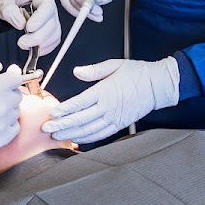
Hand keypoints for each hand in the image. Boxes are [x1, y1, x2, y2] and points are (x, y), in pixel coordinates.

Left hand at [0, 0, 62, 54]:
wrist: (10, 4)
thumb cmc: (10, 0)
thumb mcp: (3, 2)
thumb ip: (9, 11)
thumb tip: (21, 24)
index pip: (48, 5)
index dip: (40, 19)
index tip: (28, 28)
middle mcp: (49, 8)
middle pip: (52, 24)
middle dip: (37, 37)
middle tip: (22, 42)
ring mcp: (52, 19)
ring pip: (54, 34)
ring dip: (41, 44)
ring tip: (24, 45)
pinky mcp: (51, 31)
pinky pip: (53, 41)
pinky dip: (44, 48)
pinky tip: (32, 48)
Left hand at [41, 58, 178, 142]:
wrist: (158, 85)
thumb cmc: (137, 73)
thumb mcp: (115, 65)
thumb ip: (94, 70)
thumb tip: (77, 71)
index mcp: (104, 91)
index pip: (79, 103)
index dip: (64, 110)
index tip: (51, 114)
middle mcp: (107, 107)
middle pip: (80, 119)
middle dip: (61, 125)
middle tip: (46, 129)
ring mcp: (114, 118)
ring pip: (88, 130)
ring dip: (71, 133)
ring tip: (56, 136)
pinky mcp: (119, 124)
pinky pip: (101, 134)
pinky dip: (87, 138)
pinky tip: (76, 139)